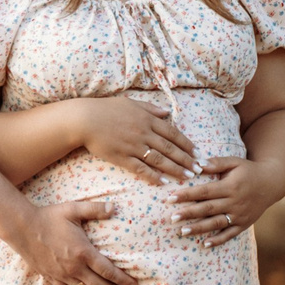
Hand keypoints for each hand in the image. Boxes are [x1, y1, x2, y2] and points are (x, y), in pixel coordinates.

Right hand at [14, 199, 136, 284]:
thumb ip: (95, 209)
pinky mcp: (51, 277)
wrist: (21, 228)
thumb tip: (114, 207)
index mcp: (83, 252)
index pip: (108, 271)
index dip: (123, 280)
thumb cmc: (48, 217)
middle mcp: (74, 267)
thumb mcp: (72, 209)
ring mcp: (62, 275)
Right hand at [73, 97, 200, 184]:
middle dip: (187, 160)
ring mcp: (133, 146)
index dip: (187, 144)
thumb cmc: (106, 109)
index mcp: (147, 119)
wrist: (84, 119)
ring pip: (159, 160)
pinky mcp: (122, 157)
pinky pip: (140, 169)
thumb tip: (167, 112)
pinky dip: (153, 176)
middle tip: (199, 169)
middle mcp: (144, 133)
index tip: (197, 153)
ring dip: (175, 169)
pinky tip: (163, 182)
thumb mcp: (131, 103)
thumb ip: (150, 108)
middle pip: (170, 148)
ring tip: (188, 177)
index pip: (173, 133)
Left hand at [168, 155, 284, 244]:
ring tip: (182, 231)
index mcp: (230, 186)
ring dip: (199, 228)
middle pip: (208, 209)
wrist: (272, 183)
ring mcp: (240, 215)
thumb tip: (196, 164)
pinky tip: (205, 244)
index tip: (170, 198)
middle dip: (189, 213)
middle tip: (171, 218)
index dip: (187, 195)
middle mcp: (235, 202)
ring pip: (216, 223)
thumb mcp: (234, 162)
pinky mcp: (244, 224)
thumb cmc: (248, 170)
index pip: (204, 191)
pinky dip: (218, 240)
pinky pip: (230, 234)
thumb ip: (216, 162)